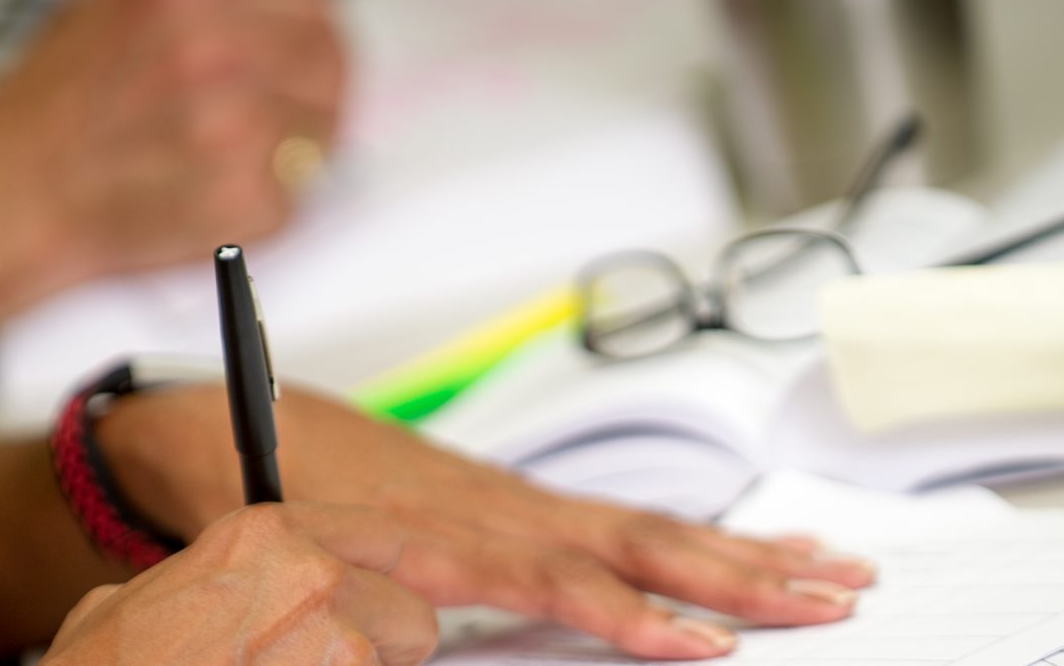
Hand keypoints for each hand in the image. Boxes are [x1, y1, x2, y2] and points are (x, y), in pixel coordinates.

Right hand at [0, 0, 345, 318]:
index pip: (312, 5)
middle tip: (291, 119)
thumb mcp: (110, 11)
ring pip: (320, 133)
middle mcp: (216, 54)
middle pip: (330, 65)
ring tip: (230, 164)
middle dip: (315, 94)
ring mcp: (236, 128)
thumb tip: (269, 17)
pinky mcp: (244, 197)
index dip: (314, 37)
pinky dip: (267, 204)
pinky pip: (296, 197)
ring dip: (292, 153)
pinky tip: (214, 197)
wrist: (5, 200)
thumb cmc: (46, 119)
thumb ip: (199, 7)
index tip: (310, 59)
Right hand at [43, 503, 439, 664]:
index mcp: (269, 535)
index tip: (387, 597)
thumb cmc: (116, 660)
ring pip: (399, 662)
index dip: (385, 578)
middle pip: (410, 608)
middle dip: (381, 644)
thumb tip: (223, 590)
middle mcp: (315, 574)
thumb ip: (223, 576)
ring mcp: (336, 638)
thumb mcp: (157, 588)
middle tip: (326, 661)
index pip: (382, 537)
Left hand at [97, 386, 876, 658]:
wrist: (227, 420)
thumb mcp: (273, 554)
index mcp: (449, 522)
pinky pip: (632, 521)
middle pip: (640, 541)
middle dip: (740, 578)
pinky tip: (759, 549)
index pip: (561, 574)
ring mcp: (522, 499)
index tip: (704, 647)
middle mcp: (503, 504)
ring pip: (652, 527)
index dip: (633, 613)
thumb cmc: (253, 485)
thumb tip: (402, 641)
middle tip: (830, 602)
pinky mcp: (526, 503)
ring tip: (836, 572)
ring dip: (749, 554)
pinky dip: (707, 539)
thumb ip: (341, 600)